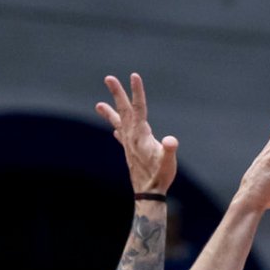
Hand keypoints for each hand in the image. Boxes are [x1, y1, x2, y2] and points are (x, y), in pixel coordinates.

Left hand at [95, 73, 178, 194]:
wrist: (148, 194)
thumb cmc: (160, 177)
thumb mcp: (168, 162)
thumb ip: (169, 150)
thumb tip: (171, 141)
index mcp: (141, 134)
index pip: (139, 108)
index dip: (137, 92)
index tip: (134, 76)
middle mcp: (132, 136)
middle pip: (124, 110)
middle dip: (117, 93)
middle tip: (108, 78)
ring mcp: (129, 144)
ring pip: (119, 122)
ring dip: (110, 112)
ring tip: (98, 105)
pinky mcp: (130, 153)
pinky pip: (121, 137)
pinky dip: (117, 130)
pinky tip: (115, 130)